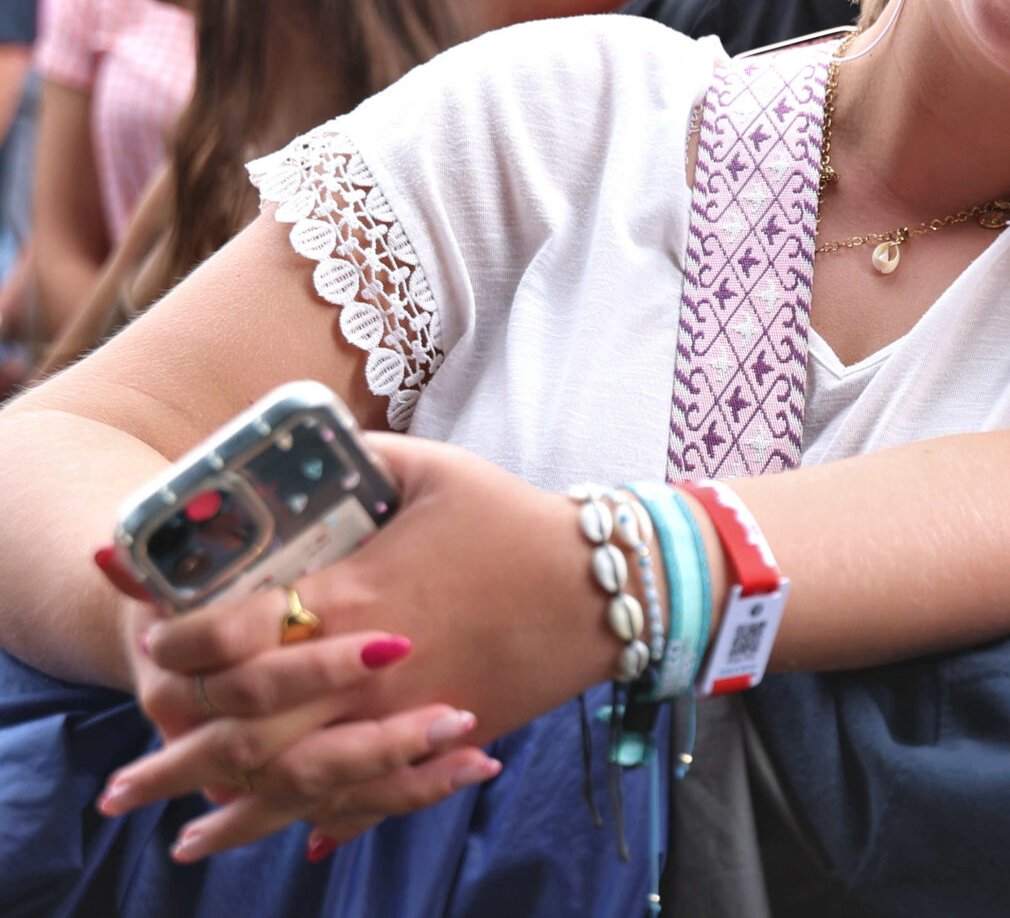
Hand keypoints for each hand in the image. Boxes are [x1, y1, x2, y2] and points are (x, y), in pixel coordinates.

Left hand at [104, 434, 624, 856]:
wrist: (599, 586)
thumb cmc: (513, 518)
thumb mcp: (432, 467)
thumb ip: (355, 461)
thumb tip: (301, 456)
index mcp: (352, 594)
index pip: (231, 636)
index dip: (179, 644)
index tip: (155, 644)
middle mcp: (363, 668)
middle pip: (241, 729)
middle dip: (173, 757)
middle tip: (121, 783)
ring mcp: (399, 714)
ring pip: (292, 781)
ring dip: (228, 815)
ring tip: (178, 839)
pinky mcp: (437, 741)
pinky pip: (367, 796)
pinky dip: (321, 823)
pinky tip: (292, 841)